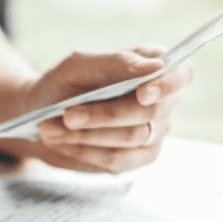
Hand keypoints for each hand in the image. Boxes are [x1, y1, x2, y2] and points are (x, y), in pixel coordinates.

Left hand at [24, 46, 193, 172]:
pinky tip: (62, 143)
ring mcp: (155, 131)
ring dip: (88, 135)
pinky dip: (86, 151)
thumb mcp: (80, 64)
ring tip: (50, 128)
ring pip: (131, 137)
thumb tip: (154, 67)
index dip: (166, 85)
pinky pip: (119, 159)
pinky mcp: (140, 157)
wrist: (42, 113)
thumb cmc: (66, 82)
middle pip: (149, 112)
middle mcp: (163, 100)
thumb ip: (115, 61)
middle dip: (104, 115)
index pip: (180, 74)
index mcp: (153, 66)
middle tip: (67, 114)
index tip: (142, 93)